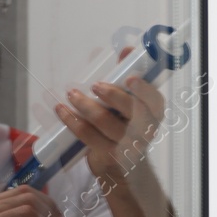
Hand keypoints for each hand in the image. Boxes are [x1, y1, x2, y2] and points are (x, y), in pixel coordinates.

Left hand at [56, 51, 168, 189]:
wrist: (122, 167)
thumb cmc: (125, 127)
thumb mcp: (130, 105)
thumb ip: (126, 77)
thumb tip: (125, 49)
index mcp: (154, 113)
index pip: (155, 100)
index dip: (144, 89)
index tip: (129, 78)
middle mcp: (145, 130)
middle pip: (131, 110)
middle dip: (112, 95)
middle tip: (95, 85)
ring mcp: (127, 145)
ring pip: (105, 122)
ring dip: (85, 105)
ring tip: (71, 94)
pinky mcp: (108, 155)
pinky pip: (87, 135)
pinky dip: (72, 121)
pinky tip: (62, 110)